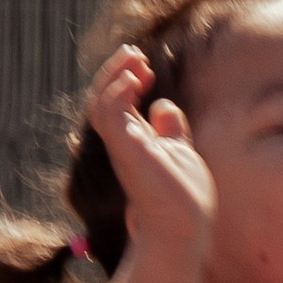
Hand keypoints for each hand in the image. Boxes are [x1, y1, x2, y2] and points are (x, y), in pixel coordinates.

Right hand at [88, 45, 213, 273]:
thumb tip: (163, 105)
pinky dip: (118, 91)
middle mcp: (121, 143)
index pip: (113, 103)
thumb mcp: (177, 153)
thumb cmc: (182, 200)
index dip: (124, 79)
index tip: (146, 67)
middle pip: (100, 98)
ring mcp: (121, 147)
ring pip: (98, 102)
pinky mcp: (126, 150)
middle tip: (135, 53)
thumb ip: (169, 131)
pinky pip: (109, 112)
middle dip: (114, 71)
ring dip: (114, 75)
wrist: (183, 229)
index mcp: (130, 142)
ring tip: (136, 60)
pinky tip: (136, 79)